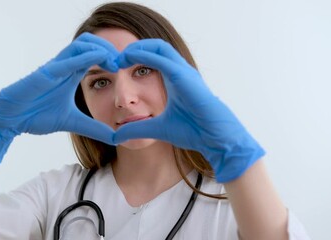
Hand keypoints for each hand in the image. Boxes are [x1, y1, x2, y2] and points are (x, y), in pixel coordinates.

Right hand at [0, 33, 118, 165]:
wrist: (9, 119)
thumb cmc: (35, 114)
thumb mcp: (72, 122)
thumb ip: (93, 127)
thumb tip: (115, 137)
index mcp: (71, 73)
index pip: (95, 53)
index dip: (112, 56)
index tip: (126, 69)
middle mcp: (65, 66)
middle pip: (90, 42)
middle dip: (110, 48)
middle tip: (123, 63)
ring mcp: (55, 68)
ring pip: (80, 44)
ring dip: (100, 48)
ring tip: (114, 63)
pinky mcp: (45, 74)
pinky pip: (66, 61)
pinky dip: (84, 58)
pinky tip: (99, 61)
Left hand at [114, 39, 264, 181]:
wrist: (215, 138)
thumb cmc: (193, 131)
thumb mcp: (157, 128)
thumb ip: (137, 128)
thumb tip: (116, 135)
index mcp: (174, 79)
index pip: (153, 56)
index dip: (134, 57)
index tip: (116, 66)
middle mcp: (180, 71)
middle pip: (156, 46)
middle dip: (134, 48)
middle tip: (116, 58)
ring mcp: (184, 72)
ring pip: (159, 47)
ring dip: (137, 48)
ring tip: (121, 57)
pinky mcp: (185, 78)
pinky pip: (163, 60)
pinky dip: (144, 55)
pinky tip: (129, 59)